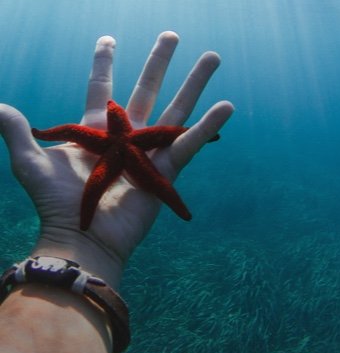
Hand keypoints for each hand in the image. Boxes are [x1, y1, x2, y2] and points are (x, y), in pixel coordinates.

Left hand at [0, 32, 233, 286]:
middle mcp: (125, 139)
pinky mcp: (165, 173)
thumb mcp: (30, 164)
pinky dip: (208, 128)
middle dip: (159, 63)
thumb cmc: (56, 205)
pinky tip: (226, 106)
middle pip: (147, 92)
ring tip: (213, 58)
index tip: (109, 40)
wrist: (83, 238)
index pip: (102, 89)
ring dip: (194, 85)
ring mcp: (148, 155)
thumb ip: (17, 133)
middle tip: (172, 35)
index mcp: (96, 133)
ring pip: (176, 112)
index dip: (104, 65)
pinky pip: (190, 145)